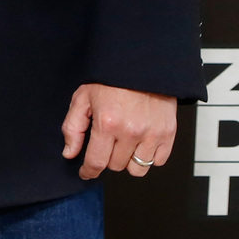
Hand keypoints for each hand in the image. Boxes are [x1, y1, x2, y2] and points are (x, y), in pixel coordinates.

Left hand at [60, 83, 175, 179]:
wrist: (142, 66)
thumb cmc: (110, 80)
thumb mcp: (82, 98)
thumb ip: (73, 128)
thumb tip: (70, 153)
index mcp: (107, 123)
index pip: (97, 162)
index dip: (88, 171)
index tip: (86, 173)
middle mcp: (131, 132)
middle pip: (116, 166)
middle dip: (107, 158)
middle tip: (107, 142)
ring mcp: (152, 134)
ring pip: (138, 169)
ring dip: (128, 161)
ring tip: (124, 144)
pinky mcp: (169, 133)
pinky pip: (158, 161)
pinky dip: (149, 157)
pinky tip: (140, 143)